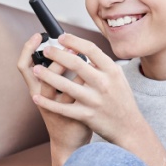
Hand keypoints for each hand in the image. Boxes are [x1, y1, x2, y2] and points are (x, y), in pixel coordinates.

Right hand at [17, 33, 91, 165]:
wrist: (71, 143)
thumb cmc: (64, 113)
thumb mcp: (53, 95)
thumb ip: (56, 75)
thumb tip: (65, 48)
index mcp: (36, 90)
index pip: (23, 67)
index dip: (27, 49)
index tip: (38, 35)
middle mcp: (42, 99)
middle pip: (39, 73)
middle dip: (52, 56)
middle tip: (64, 43)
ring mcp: (57, 109)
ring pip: (58, 84)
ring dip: (68, 67)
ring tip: (77, 53)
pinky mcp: (73, 116)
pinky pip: (79, 95)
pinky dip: (85, 82)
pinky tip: (92, 72)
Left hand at [29, 34, 165, 165]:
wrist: (128, 127)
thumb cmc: (122, 100)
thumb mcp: (118, 78)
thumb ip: (103, 64)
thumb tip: (84, 49)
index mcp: (112, 71)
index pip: (91, 49)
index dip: (74, 41)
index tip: (61, 37)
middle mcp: (104, 83)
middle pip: (76, 63)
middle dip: (57, 55)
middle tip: (46, 50)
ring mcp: (94, 100)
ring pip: (66, 85)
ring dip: (47, 76)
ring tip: (36, 69)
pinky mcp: (86, 115)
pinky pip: (63, 108)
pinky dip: (48, 103)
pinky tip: (37, 97)